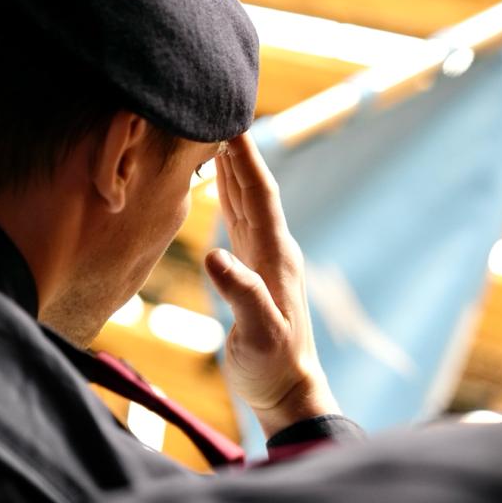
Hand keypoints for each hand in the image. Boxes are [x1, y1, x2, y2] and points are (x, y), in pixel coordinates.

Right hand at [205, 132, 340, 437]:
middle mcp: (273, 249)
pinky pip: (239, 220)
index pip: (260, 196)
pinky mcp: (253, 270)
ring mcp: (265, 258)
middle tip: (218, 111)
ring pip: (246, 201)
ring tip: (215, 134)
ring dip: (232, 167)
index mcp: (276, 256)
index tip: (232, 122)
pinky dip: (228, 195)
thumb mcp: (258, 335)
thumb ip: (241, 295)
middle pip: (254, 189)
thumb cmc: (272, 367)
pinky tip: (218, 183)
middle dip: (237, 150)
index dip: (246, 159)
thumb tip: (214, 256)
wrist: (287, 391)